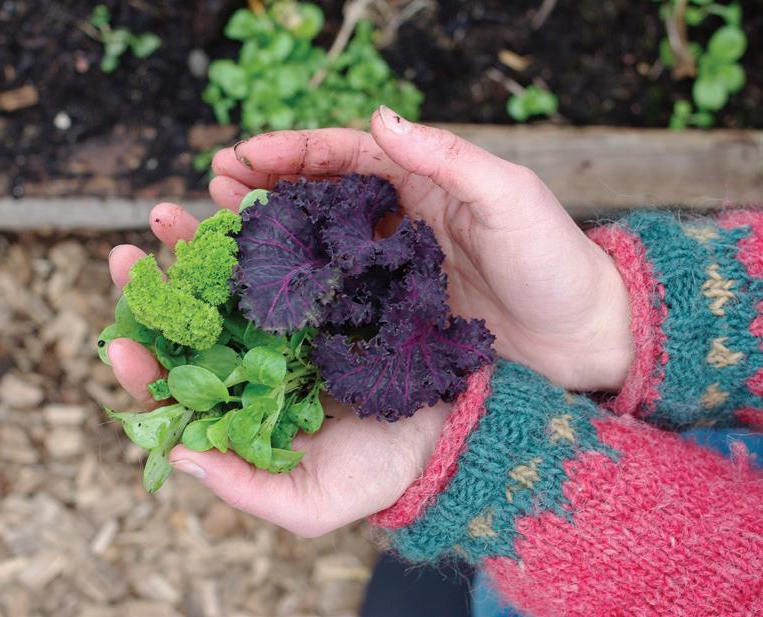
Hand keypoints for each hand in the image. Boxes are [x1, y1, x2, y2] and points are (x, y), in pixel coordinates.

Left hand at [107, 218, 448, 536]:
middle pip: (186, 329)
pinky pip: (273, 259)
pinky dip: (248, 233)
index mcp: (238, 413)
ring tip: (164, 215)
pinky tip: (226, 203)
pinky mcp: (314, 293)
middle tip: (124, 259)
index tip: (119, 347)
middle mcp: (249, 365)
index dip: (142, 373)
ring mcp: (279, 325)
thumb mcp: (310, 502)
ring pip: (221, 284)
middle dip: (150, 294)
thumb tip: (177, 458)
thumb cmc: (378, 472)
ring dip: (188, 248)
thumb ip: (245, 488)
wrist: (448, 431)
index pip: (175, 395)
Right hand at [208, 107, 633, 391]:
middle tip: (212, 186)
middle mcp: (401, 218)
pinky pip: (337, 290)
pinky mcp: (394, 312)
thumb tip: (380, 117)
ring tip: (223, 227)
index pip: (346, 154)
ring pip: (321, 240)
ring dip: (273, 231)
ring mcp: (393, 267)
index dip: (291, 151)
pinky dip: (300, 285)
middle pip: (320, 192)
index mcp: (425, 181)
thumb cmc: (553, 263)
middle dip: (266, 184)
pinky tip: (266, 288)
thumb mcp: (508, 198)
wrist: (582, 342)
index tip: (240, 155)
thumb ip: (447, 158)